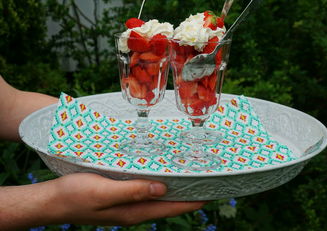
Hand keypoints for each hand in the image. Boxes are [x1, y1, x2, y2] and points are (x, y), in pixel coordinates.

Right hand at [50, 173, 203, 225]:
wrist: (54, 201)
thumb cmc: (76, 195)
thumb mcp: (103, 192)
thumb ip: (133, 191)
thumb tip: (163, 189)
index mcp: (132, 212)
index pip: (169, 208)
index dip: (190, 202)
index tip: (209, 194)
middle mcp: (133, 211)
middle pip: (167, 205)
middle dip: (186, 196)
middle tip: (204, 182)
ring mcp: (126, 206)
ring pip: (157, 199)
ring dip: (173, 191)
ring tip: (188, 179)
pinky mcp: (120, 198)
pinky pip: (145, 193)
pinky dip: (158, 186)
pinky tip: (160, 178)